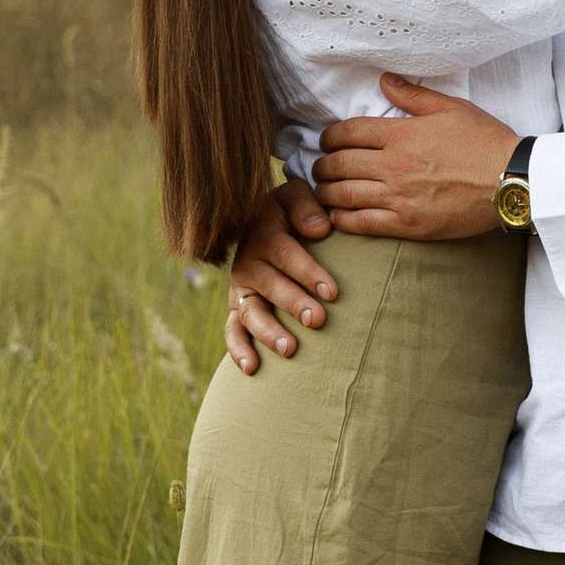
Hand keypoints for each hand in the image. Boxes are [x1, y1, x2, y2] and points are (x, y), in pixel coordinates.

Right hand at [224, 184, 339, 373]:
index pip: (286, 254)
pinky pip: (232, 330)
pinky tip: (251, 369)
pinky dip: (238, 349)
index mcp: (264, 234)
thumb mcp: (296, 196)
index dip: (308, 273)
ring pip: (250, 312)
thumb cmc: (290, 210)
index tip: (333, 292)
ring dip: (268, 331)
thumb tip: (321, 229)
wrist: (260, 219)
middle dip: (294, 303)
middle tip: (317, 320)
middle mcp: (248, 262)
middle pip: (270, 285)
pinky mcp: (237, 307)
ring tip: (289, 348)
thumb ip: (307, 207)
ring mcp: (241, 288)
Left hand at [315, 82, 520, 238]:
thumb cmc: (486, 142)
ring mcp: (399, 197)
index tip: (327, 141)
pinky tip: (339, 216)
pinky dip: (342, 220)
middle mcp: (394, 165)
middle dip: (322, 165)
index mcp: (402, 134)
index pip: (348, 132)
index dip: (329, 137)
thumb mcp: (452, 108)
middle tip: (321, 168)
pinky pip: (361, 224)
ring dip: (326, 192)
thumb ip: (413, 95)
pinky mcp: (407, 225)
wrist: (513, 181)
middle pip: (338, 164)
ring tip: (325, 191)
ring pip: (342, 195)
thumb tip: (384, 80)